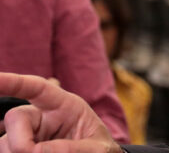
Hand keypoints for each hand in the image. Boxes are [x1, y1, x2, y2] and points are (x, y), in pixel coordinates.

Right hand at [0, 72, 120, 152]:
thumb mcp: (97, 149)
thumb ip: (73, 149)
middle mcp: (41, 118)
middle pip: (15, 118)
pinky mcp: (17, 151)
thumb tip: (35, 151)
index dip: (13, 82)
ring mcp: (28, 136)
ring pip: (5, 143)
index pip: (37, 88)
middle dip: (20, 141)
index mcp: (64, 106)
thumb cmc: (99, 151)